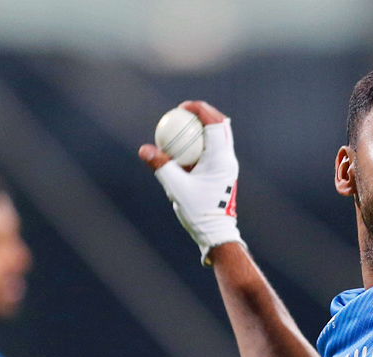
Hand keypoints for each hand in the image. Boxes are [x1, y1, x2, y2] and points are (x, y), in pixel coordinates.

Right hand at [139, 101, 244, 264]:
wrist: (217, 234)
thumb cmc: (199, 213)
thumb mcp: (176, 189)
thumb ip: (161, 166)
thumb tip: (144, 149)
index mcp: (221, 159)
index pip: (215, 124)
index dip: (200, 109)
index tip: (182, 107)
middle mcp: (228, 159)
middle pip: (221, 125)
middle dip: (204, 113)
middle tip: (184, 111)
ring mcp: (228, 166)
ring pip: (220, 137)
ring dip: (204, 127)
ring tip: (185, 124)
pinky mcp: (224, 173)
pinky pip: (215, 150)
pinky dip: (202, 143)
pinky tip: (186, 146)